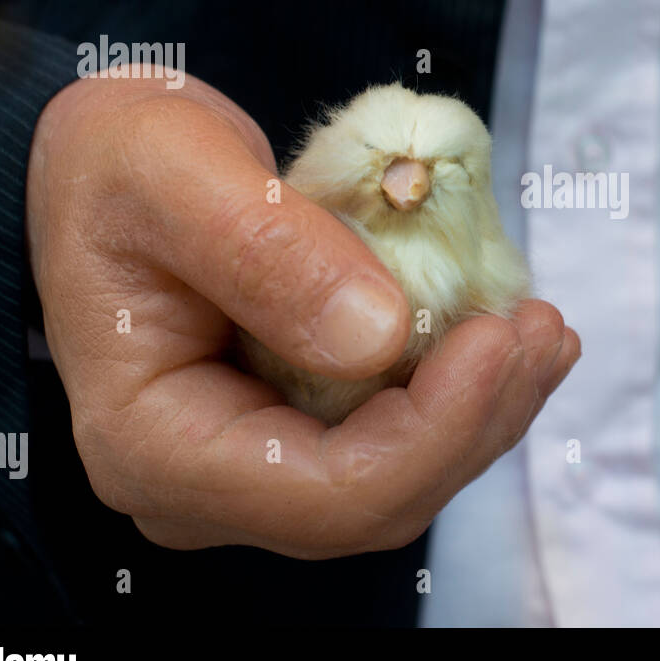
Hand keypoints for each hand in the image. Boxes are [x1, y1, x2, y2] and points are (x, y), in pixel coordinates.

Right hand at [25, 71, 578, 557]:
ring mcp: (259, 461)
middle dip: (476, 421)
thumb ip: (262, 249)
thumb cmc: (118, 161)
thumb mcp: (166, 166)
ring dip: (487, 408)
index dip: (431, 433)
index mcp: (153, 444)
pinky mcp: (301, 427)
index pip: (323, 495)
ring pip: (401, 475)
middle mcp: (208, 481)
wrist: (116, 169)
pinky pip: (398, 432)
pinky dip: (465, 388)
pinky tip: (510, 332)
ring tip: (543, 328)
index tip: (496, 338)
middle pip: (377, 499)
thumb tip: (380, 338)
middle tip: (543, 329)